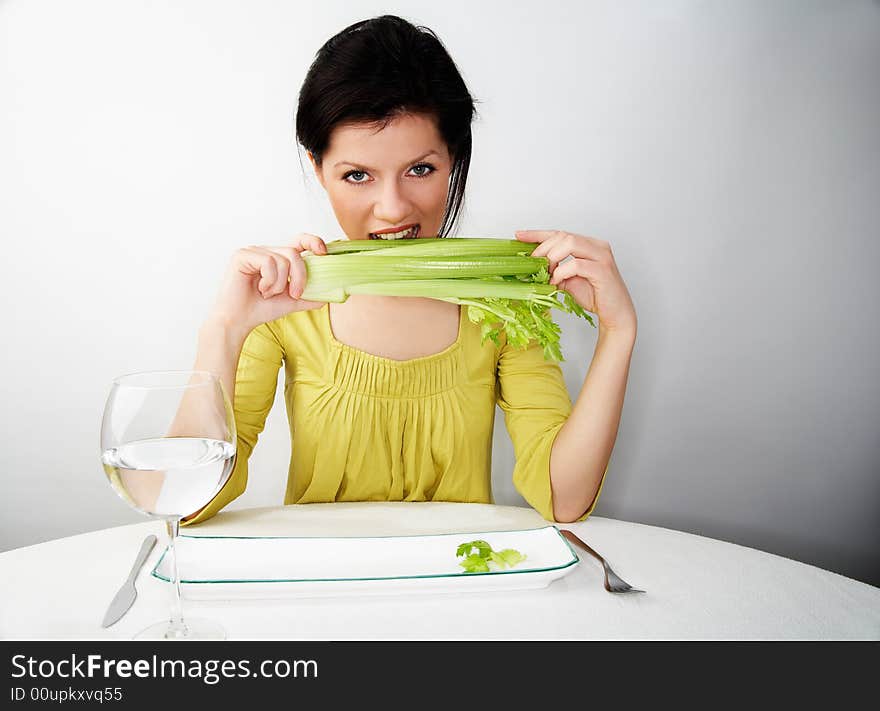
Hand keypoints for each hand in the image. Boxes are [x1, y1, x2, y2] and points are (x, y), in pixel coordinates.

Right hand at [207, 233, 327, 336]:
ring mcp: (253, 251)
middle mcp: (265, 251)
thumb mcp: (292, 302)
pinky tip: (259, 290)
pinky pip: (268, 262)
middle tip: (294, 294)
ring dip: (281, 283)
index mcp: (277, 258)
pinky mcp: (242, 255)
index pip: (298, 241)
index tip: (323, 252)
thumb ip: (310, 296)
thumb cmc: (260, 309)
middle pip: (294, 252)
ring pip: (283, 259)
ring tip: (268, 294)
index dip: (313, 241)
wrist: (238, 321)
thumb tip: (332, 295)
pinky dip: (269, 281)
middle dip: (300, 276)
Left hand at [515, 230, 636, 335]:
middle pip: (563, 235)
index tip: (519, 235)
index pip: (560, 233)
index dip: (538, 234)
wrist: (615, 314)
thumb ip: (555, 270)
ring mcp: (601, 256)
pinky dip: (561, 272)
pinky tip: (556, 282)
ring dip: (552, 257)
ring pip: (570, 243)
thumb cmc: (595, 296)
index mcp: (589, 244)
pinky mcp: (603, 270)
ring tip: (546, 273)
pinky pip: (576, 264)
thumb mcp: (569, 281)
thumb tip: (533, 268)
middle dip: (543, 249)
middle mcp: (596, 246)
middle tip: (532, 265)